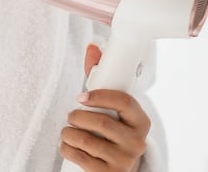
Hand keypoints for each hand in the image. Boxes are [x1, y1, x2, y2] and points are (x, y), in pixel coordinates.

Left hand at [59, 44, 150, 171]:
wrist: (119, 166)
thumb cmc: (113, 129)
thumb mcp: (112, 107)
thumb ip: (101, 76)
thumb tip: (92, 47)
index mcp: (141, 121)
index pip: (123, 102)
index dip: (100, 96)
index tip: (81, 96)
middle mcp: (137, 142)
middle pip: (102, 123)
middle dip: (78, 116)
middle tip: (70, 115)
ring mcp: (124, 161)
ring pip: (88, 141)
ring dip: (69, 133)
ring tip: (66, 130)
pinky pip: (81, 158)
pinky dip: (67, 148)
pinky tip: (66, 144)